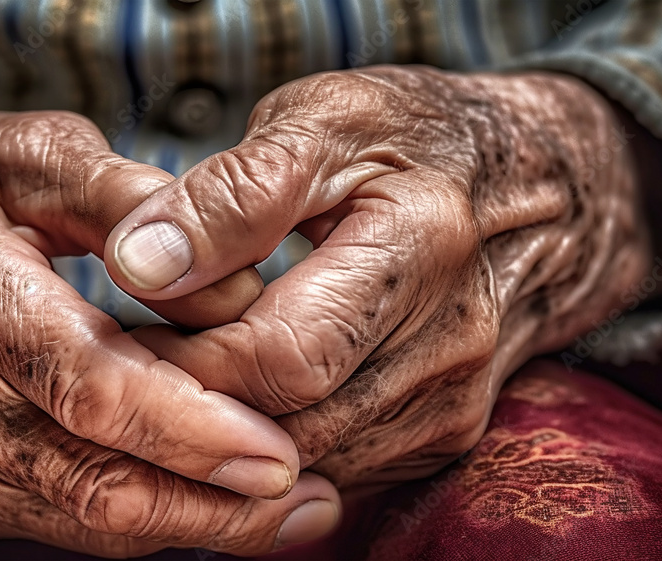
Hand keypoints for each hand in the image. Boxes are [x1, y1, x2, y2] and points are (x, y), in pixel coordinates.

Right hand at [0, 108, 341, 555]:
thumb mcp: (30, 152)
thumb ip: (128, 202)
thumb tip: (233, 280)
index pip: (88, 386)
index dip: (189, 432)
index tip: (280, 455)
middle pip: (94, 484)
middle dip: (215, 509)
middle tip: (314, 501)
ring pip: (82, 522)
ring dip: (191, 526)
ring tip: (286, 512)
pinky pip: (59, 522)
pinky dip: (140, 518)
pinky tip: (204, 497)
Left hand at [107, 67, 650, 488]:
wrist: (534, 188)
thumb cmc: (411, 141)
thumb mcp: (321, 123)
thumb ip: (230, 194)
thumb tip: (139, 262)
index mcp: (418, 248)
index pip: (280, 357)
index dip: (186, 359)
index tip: (128, 330)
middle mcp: (449, 345)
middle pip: (289, 426)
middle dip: (193, 403)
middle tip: (134, 357)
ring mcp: (452, 402)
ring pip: (306, 463)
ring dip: (228, 431)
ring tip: (178, 371)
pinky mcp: (444, 434)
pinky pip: (336, 470)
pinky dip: (275, 443)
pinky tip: (240, 395)